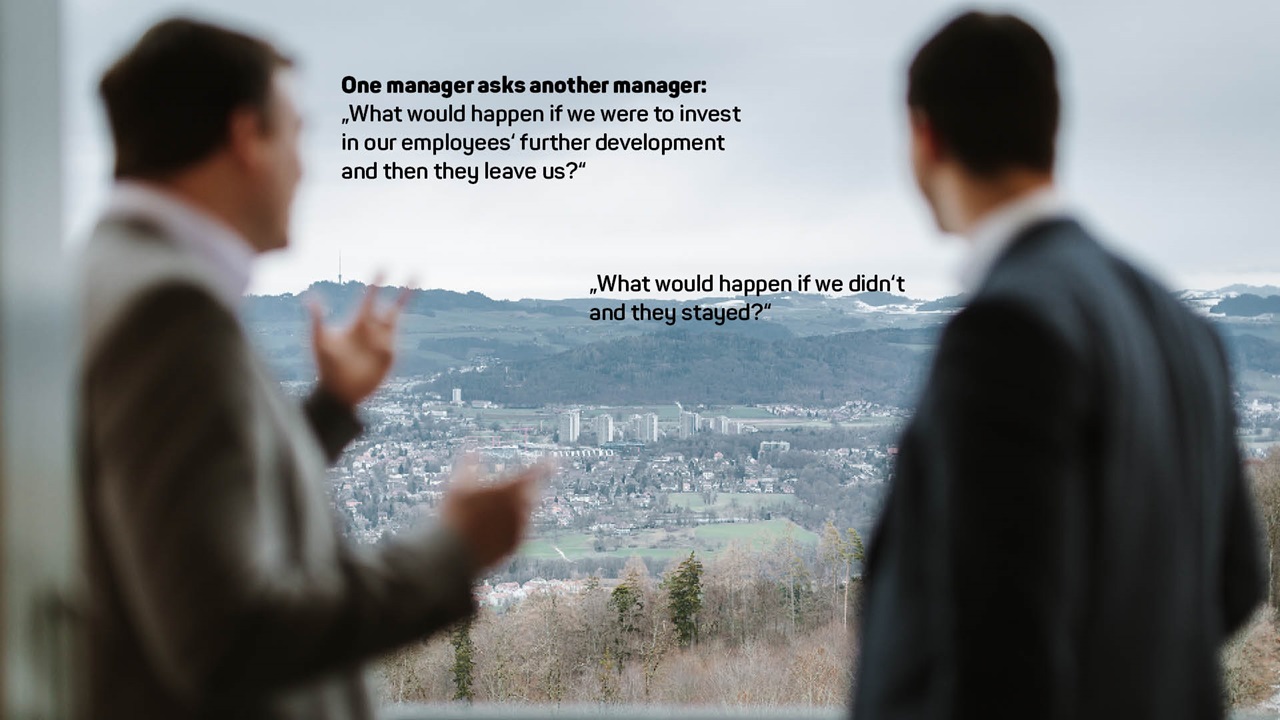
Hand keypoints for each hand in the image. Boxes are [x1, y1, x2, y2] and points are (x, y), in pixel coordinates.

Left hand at [309, 276, 410, 407]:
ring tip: (417, 293)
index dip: (376, 282)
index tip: (383, 266)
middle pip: (394, 305)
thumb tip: (309, 295)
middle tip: (416, 271)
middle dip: (405, 290)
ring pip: (398, 322)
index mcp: (358, 322)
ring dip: (407, 310)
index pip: (370, 297)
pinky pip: (393, 347)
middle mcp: (373, 329)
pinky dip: (388, 345)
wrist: (338, 392)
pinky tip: (378, 349)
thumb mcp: (319, 340)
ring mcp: (383, 343)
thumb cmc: (326, 366)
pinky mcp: (389, 358)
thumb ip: (317, 318)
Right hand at [440, 456, 553, 570]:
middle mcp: (519, 509)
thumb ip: (468, 467)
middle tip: (516, 488)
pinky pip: (519, 531)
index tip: (552, 462)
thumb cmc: (454, 517)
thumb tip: (471, 451)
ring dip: (519, 508)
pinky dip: (512, 526)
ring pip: (526, 513)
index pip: (532, 474)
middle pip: (532, 494)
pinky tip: (497, 527)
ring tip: (500, 509)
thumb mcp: (456, 487)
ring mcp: (519, 528)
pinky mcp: (515, 545)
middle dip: (527, 489)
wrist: (455, 555)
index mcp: (508, 491)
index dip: (542, 467)